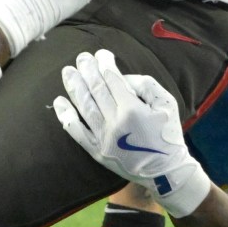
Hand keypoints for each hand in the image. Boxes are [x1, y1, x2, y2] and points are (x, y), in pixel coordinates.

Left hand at [52, 50, 209, 215]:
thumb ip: (146, 85)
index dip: (104, 64)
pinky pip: (77, 132)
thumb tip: (122, 78)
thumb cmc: (168, 135)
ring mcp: (103, 139)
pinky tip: (59, 102)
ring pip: (84, 107)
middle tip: (81, 57)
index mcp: (133, 110)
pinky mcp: (97, 152)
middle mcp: (115, 123)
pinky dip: (67, 116)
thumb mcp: (167, 104)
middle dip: (87, 70)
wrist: (166, 172)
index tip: (101, 54)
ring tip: (67, 72)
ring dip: (74, 87)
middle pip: (96, 90)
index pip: (112, 80)